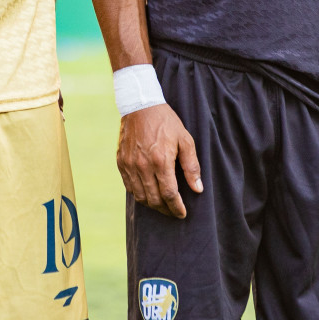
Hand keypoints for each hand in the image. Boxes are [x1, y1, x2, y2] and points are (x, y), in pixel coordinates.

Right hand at [118, 103, 201, 218]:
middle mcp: (142, 165)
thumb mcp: (185, 140)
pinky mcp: (120, 161)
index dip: (176, 208)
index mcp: (161, 160)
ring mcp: (129, 164)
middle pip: (154, 199)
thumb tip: (198, 189)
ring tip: (162, 204)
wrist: (140, 106)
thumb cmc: (166, 122)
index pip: (169, 194)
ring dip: (152, 204)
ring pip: (140, 195)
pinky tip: (147, 193)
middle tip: (174, 211)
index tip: (182, 213)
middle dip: (165, 209)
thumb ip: (191, 166)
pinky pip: (129, 186)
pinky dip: (138, 194)